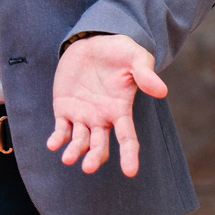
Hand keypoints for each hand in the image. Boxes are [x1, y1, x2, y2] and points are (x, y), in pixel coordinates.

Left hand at [46, 33, 167, 175]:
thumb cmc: (119, 52)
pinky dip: (57, 138)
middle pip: (99, 145)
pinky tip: (52, 144)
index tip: (130, 172)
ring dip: (74, 151)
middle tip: (88, 168)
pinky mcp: (64, 108)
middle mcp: (102, 118)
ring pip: (79, 140)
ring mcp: (82, 115)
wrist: (92, 42)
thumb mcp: (135, 58)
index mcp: (121, 111)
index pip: (127, 138)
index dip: (129, 155)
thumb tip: (162, 91)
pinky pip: (61, 128)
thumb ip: (146, 74)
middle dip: (94, 157)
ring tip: (68, 159)